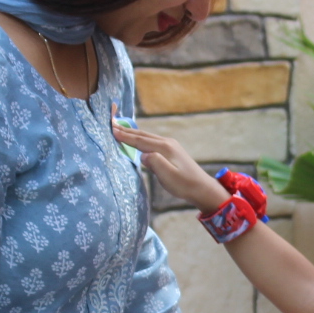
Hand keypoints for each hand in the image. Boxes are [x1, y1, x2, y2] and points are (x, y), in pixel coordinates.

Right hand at [112, 123, 226, 212]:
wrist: (202, 187)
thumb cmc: (184, 184)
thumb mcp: (168, 176)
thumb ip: (155, 163)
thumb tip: (143, 154)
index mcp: (164, 148)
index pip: (140, 140)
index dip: (125, 136)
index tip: (111, 130)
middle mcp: (167, 143)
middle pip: (143, 135)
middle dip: (127, 131)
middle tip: (111, 125)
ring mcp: (170, 145)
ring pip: (147, 137)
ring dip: (133, 134)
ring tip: (120, 129)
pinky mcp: (171, 150)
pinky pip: (152, 141)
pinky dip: (141, 139)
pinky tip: (137, 140)